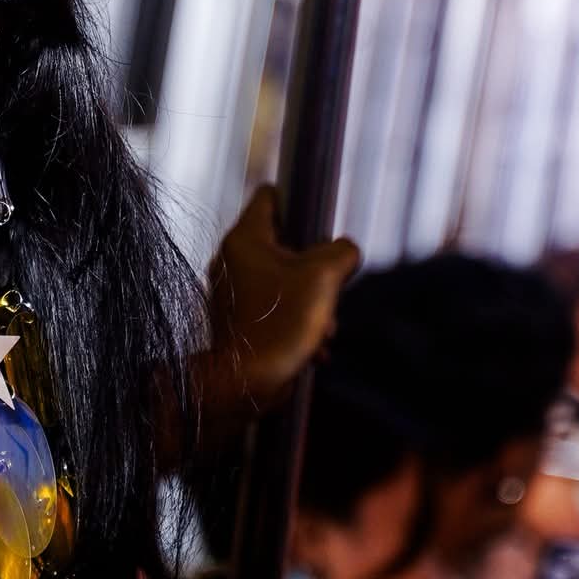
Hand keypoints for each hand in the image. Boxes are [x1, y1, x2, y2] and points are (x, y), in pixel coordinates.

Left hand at [204, 185, 359, 413]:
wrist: (245, 383)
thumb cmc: (279, 324)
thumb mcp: (323, 276)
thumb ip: (342, 251)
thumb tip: (345, 251)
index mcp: (245, 238)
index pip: (271, 196)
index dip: (300, 200)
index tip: (321, 221)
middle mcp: (233, 259)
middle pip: (287, 243)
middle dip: (317, 267)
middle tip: (330, 287)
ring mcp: (234, 291)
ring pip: (287, 280)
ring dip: (313, 301)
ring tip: (324, 326)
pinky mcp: (240, 319)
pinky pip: (277, 309)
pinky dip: (298, 323)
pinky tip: (313, 346)